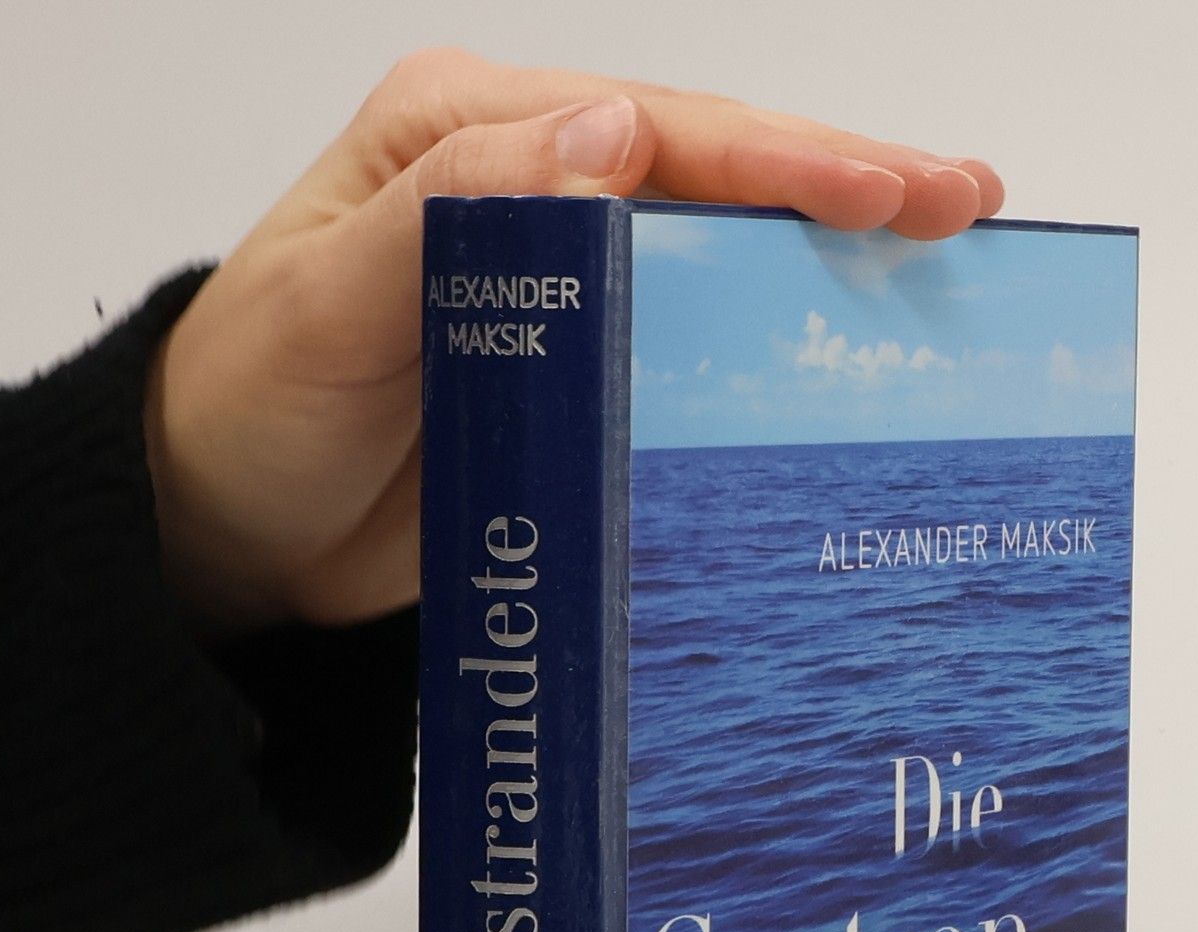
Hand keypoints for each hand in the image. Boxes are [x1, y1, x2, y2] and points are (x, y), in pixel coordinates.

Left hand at [144, 48, 1004, 631]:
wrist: (227, 536)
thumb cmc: (251, 410)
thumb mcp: (326, 306)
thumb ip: (451, 214)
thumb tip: (603, 133)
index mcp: (469, 135)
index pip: (658, 130)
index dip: (786, 156)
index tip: (894, 191)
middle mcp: (531, 190)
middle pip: (715, 176)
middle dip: (847, 188)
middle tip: (970, 208)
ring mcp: (563, 287)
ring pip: (720, 256)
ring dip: (831, 267)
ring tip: (949, 273)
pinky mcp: (576, 374)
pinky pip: (690, 351)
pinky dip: (773, 353)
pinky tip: (846, 367)